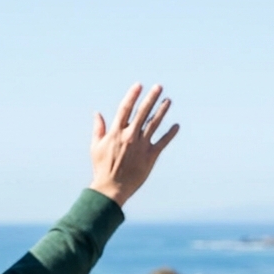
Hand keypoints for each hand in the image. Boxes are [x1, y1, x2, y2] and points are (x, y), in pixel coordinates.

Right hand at [89, 83, 178, 205]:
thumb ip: (99, 129)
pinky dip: (170, 134)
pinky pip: (162, 142)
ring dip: (162, 111)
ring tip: (168, 101)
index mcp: (116, 133)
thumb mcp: (96, 147)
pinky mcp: (150, 157)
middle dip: (151, 98)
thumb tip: (97, 113)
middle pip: (143, 112)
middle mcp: (130, 136)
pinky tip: (176, 126)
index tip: (139, 85)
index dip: (132, 96)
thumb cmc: (101, 168)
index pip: (126, 109)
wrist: (111, 189)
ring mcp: (141, 146)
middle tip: (159, 87)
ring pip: (154, 124)